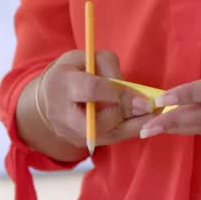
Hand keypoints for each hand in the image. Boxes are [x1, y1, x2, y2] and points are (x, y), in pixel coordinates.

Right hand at [35, 49, 155, 146]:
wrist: (48, 96)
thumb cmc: (73, 72)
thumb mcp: (89, 58)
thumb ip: (110, 68)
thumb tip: (133, 92)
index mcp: (62, 84)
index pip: (91, 91)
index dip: (119, 94)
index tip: (142, 97)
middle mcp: (61, 112)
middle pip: (97, 122)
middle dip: (125, 114)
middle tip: (148, 108)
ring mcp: (69, 131)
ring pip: (105, 136)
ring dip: (131, 126)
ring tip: (152, 116)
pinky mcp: (78, 141)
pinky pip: (107, 140)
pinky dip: (126, 131)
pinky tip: (141, 121)